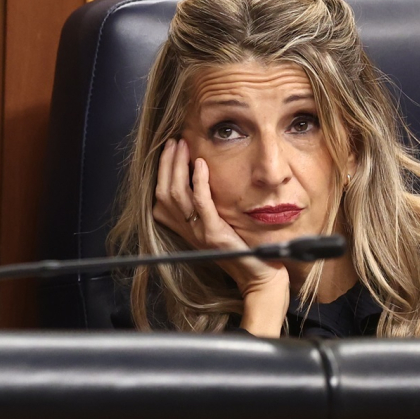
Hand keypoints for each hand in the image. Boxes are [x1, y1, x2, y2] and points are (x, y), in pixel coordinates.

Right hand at [153, 138, 288, 334]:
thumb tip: (200, 176)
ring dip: (179, 166)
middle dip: (167, 163)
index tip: (170, 149)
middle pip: (164, 192)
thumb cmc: (243, 250)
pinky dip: (199, 182)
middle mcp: (186, 231)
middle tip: (175, 141)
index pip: (160, 196)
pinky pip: (201, 204)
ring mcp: (198, 233)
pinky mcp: (214, 235)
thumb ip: (205, 208)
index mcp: (184, 229)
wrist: (259, 277)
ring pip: (177, 195)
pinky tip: (201, 165)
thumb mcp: (216, 226)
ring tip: (184, 146)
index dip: (162, 170)